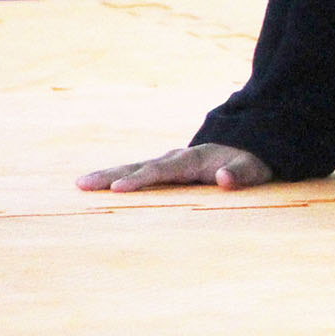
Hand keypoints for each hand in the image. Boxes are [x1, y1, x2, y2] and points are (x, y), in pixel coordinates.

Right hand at [78, 143, 272, 192]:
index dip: (141, 179)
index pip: (162, 170)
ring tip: (81, 184)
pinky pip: (140, 173)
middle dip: (111, 175)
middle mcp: (176, 158)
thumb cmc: (252, 162)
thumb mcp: (253, 169)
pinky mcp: (168, 170)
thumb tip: (222, 178)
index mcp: (193, 160)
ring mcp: (170, 163)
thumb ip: (239, 174)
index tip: (118, 188)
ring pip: (135, 167)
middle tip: (82, 184)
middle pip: (140, 166)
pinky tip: (100, 187)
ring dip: (109, 175)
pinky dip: (119, 178)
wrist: (251, 147)